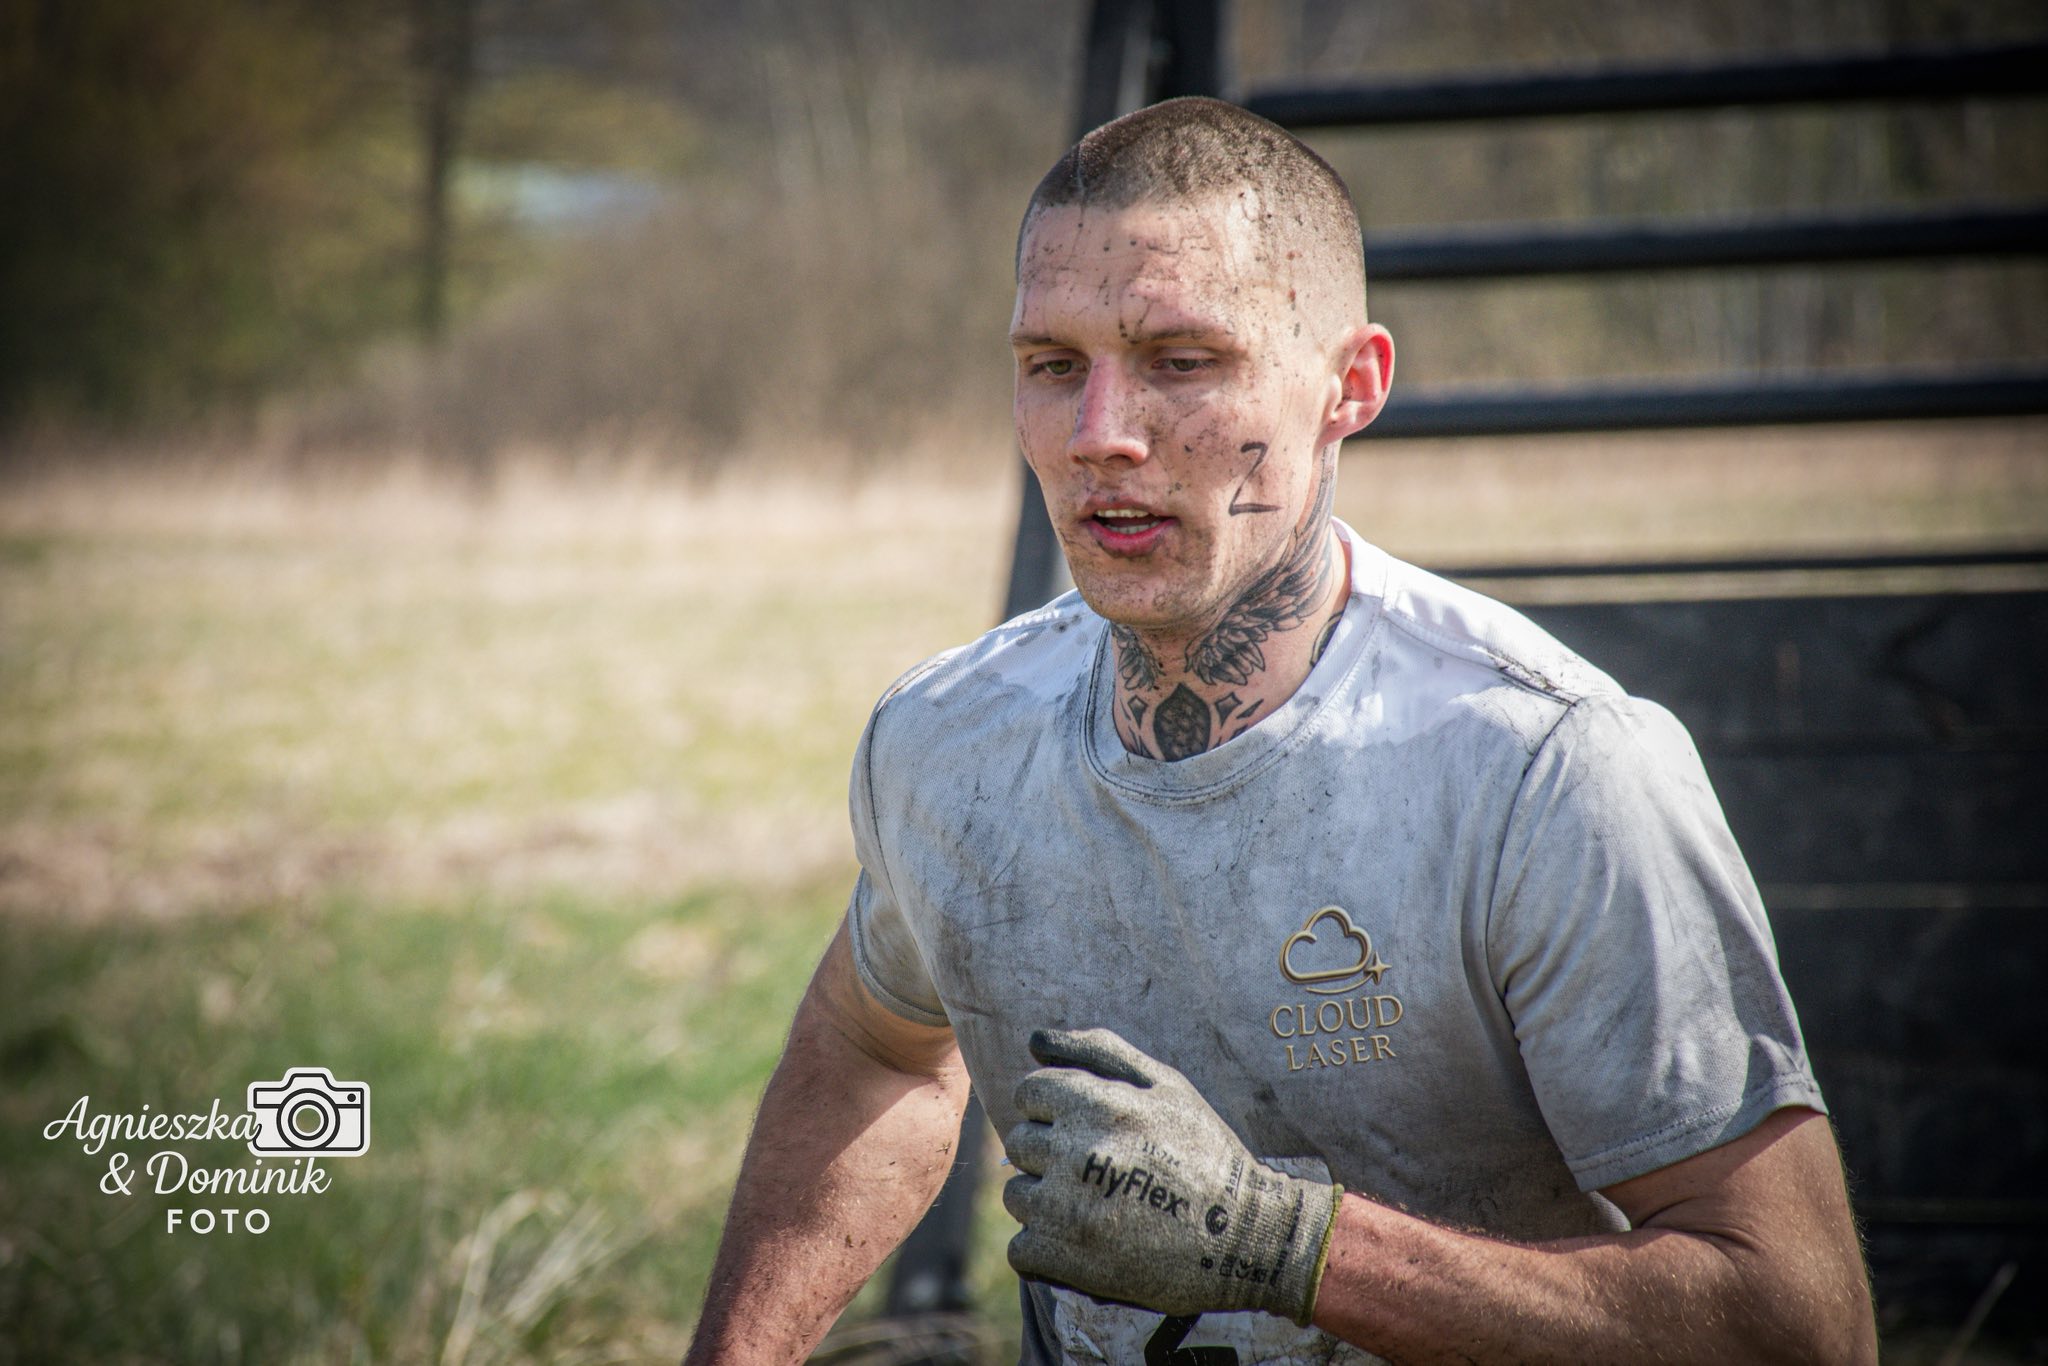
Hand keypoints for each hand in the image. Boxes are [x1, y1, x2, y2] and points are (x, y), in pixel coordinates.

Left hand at [1002, 1027, 1340, 1324]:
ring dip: (1046, 1202)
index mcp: (1097, 1104)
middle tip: (1100, 1172)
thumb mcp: (1165, 1084)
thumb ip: (1099, 1051)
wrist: (1244, 1236)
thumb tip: (1036, 1037)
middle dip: (1051, 1154)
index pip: (1029, 1092)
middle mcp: (1076, 1151)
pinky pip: (1022, 1249)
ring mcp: (1067, 1209)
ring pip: (1017, 1196)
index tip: (1087, 1130)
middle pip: (1020, 1144)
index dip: (1056, 1109)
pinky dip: (1047, 1251)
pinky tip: (1085, 1244)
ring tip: (1095, 1208)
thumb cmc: (1204, 1152)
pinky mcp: (1067, 1260)